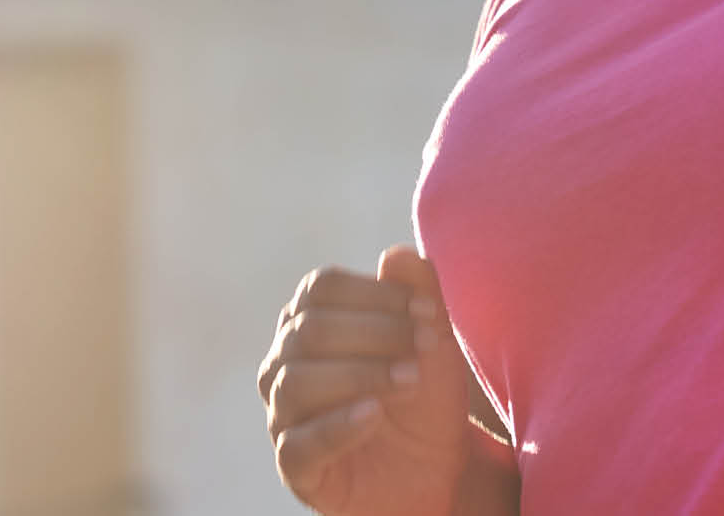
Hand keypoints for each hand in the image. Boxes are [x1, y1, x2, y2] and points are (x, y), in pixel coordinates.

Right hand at [259, 244, 480, 515]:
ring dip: (361, 375)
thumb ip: (420, 296)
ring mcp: (284, 417)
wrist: (440, 470)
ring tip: (410, 380)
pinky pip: (298, 445)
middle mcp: (284, 364)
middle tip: (425, 345)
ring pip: (296, 382)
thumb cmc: (425, 397)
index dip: (374, 294)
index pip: (320, 288)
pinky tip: (374, 414)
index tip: (427, 312)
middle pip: (309, 330)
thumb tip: (397, 254)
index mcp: (309, 323)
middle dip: (375, 333)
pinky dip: (337, 425)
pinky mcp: (295, 467)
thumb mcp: (434, 343)